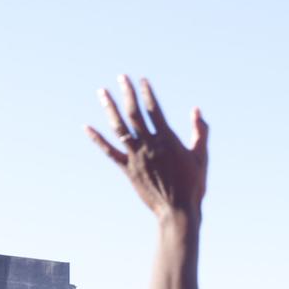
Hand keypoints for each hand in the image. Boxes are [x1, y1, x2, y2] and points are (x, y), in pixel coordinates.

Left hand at [86, 77, 207, 221]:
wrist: (177, 211)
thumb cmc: (193, 185)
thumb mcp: (201, 156)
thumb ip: (200, 132)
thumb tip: (197, 111)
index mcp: (167, 140)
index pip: (154, 109)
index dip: (147, 93)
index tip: (142, 80)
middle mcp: (149, 145)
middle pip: (134, 113)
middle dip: (127, 93)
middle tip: (121, 77)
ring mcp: (136, 157)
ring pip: (119, 128)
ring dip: (109, 108)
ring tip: (102, 92)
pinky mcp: (128, 170)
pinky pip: (109, 152)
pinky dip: (97, 139)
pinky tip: (86, 127)